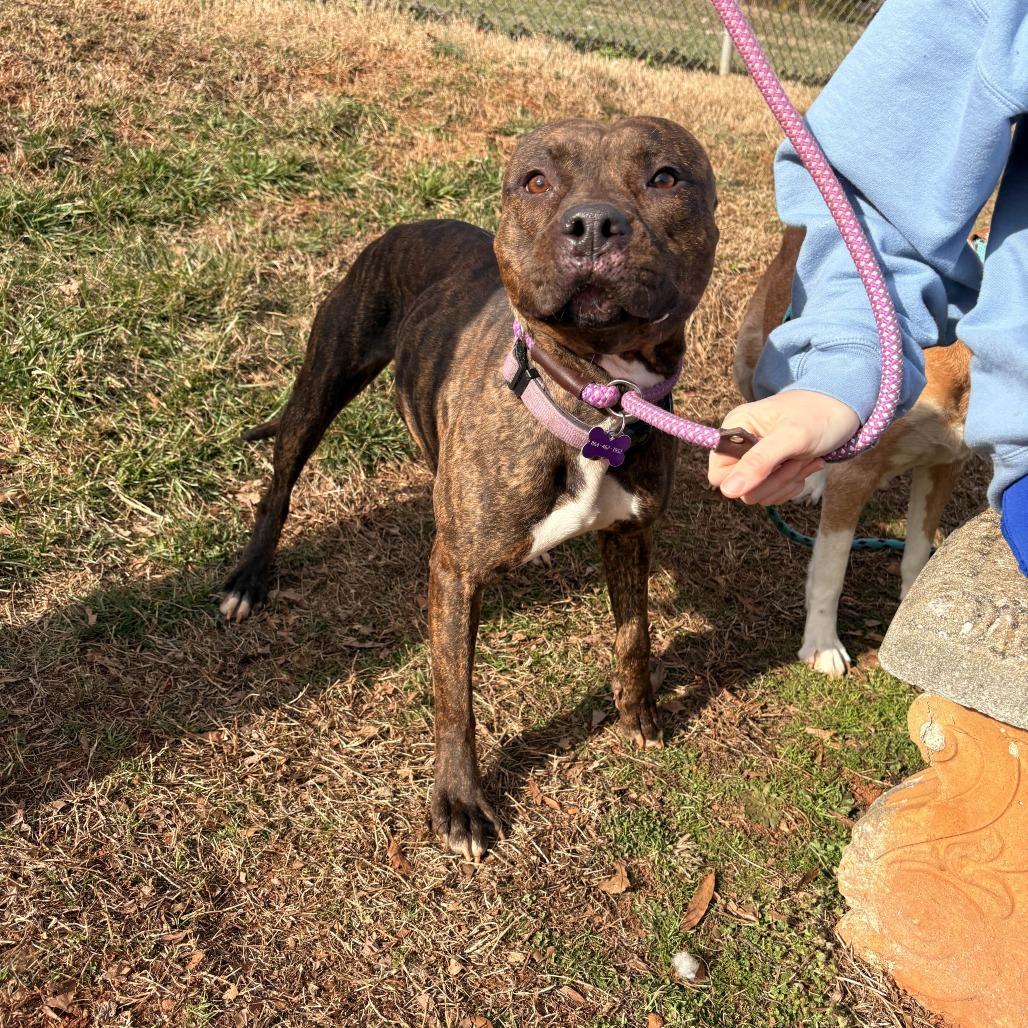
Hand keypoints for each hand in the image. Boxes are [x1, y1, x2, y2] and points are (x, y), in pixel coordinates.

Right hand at [707, 391, 860, 504]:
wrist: (845, 409)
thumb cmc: (818, 415)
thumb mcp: (790, 437)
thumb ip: (758, 462)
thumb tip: (727, 492)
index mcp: (735, 429)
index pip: (719, 475)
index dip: (744, 478)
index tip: (772, 466)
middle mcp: (740, 445)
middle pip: (741, 488)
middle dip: (774, 480)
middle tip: (797, 460)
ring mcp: (755, 459)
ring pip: (759, 493)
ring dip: (786, 482)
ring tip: (805, 460)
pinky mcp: (771, 469)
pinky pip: (773, 493)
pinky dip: (792, 484)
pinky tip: (807, 465)